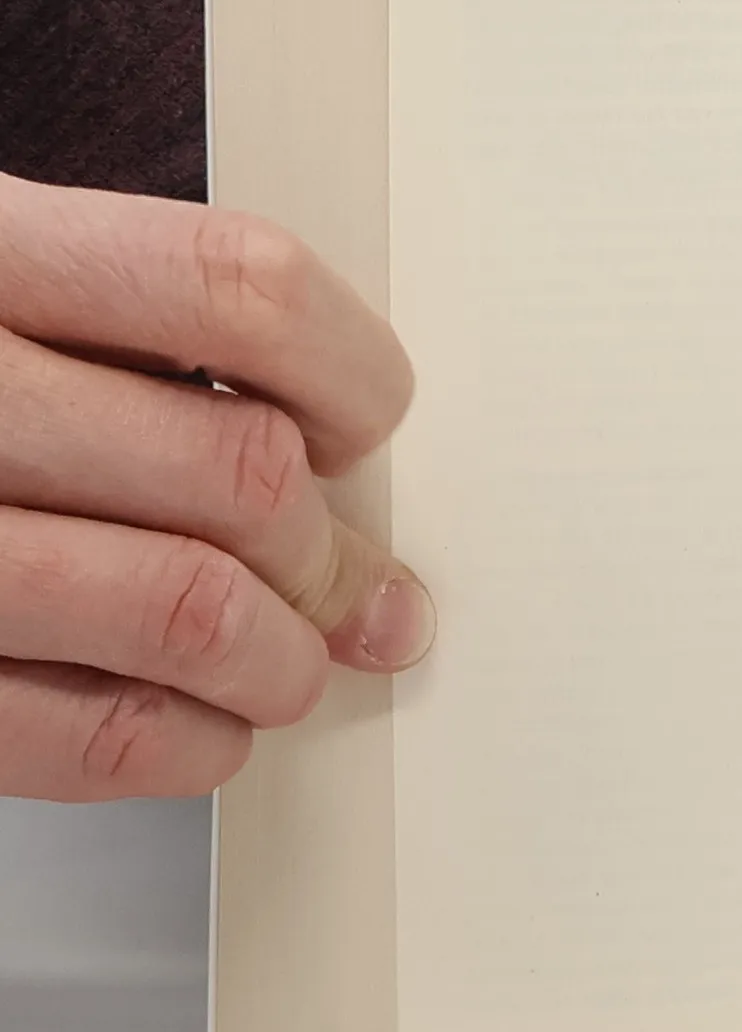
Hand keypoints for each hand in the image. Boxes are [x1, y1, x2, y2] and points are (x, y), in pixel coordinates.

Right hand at [0, 173, 432, 800]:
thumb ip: (143, 345)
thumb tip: (346, 478)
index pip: (239, 286)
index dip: (347, 371)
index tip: (364, 425)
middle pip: (239, 470)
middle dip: (328, 555)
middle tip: (348, 587)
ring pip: (187, 609)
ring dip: (280, 661)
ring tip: (285, 667)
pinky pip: (87, 733)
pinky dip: (186, 745)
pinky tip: (200, 727)